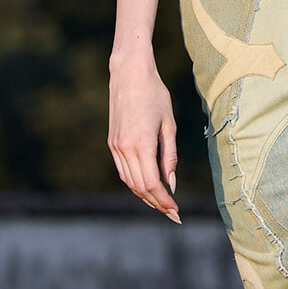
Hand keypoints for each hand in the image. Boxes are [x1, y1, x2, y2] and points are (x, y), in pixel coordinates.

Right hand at [108, 56, 180, 221]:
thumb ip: (170, 156)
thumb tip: (172, 184)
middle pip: (140, 187)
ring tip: (161, 205)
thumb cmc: (155, 94)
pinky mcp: (111, 142)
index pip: (153, 183)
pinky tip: (147, 187)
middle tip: (172, 214)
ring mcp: (115, 146)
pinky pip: (123, 170)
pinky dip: (135, 182)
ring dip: (145, 196)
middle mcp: (124, 148)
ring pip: (129, 181)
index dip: (164, 200)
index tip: (176, 210)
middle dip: (157, 203)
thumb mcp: (169, 124)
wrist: (129, 74)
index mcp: (141, 144)